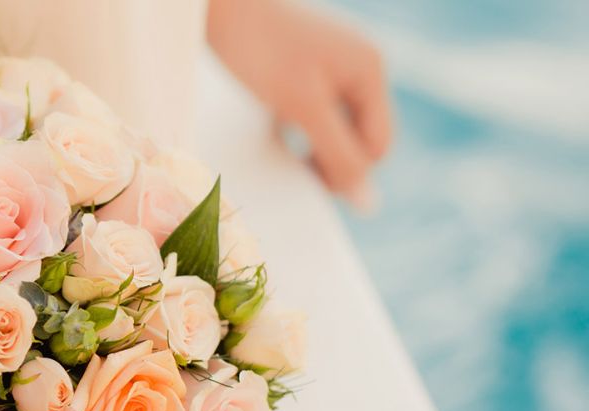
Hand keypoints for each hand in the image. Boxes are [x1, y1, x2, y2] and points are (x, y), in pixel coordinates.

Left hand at [209, 0, 393, 201]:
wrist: (219, 3)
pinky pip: (312, 107)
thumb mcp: (303, 108)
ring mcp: (334, 62)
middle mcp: (360, 64)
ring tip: (282, 146)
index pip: (377, 146)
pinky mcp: (304, 63)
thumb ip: (338, 154)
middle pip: (359, 135)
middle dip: (332, 156)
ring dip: (313, 143)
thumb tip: (369, 204)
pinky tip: (274, 127)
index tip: (307, 180)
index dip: (347, 171)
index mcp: (370, 71)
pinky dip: (296, 124)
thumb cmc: (258, 50)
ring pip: (334, 123)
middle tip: (293, 166)